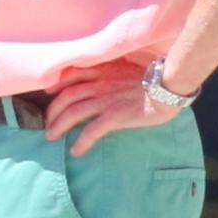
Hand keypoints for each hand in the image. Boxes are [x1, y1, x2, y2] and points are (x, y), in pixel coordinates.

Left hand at [43, 57, 175, 153]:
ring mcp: (106, 100)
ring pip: (73, 112)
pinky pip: (92, 130)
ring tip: (51, 137)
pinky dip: (81, 141)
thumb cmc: (155, 78)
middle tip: (46, 123)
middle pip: (66, 96)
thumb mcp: (129, 67)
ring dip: (59, 126)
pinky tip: (76, 151)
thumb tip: (106, 80)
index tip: (49, 93)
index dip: (56, 85)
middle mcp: (100, 83)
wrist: (170, 86)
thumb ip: (113, 72)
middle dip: (52, 111)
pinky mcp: (116, 116)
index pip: (71, 75)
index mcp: (103, 70)